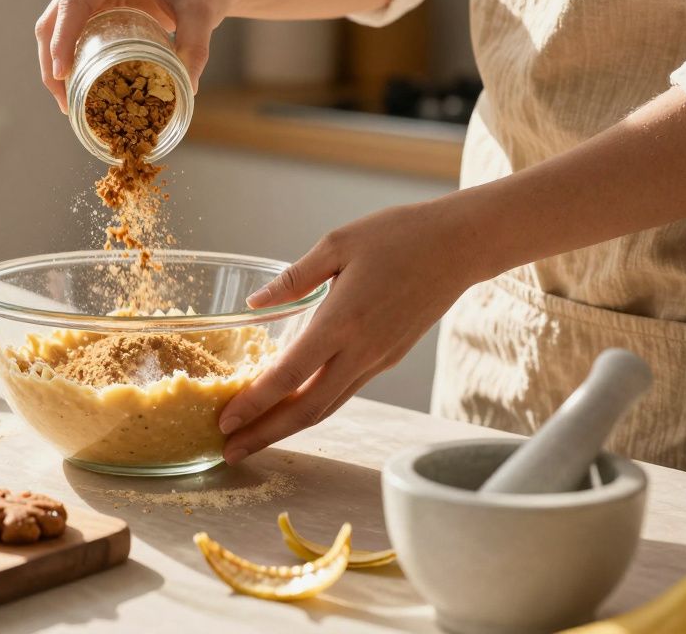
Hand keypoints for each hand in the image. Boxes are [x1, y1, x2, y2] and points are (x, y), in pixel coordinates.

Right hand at [34, 0, 236, 111]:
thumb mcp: (202, 14)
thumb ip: (195, 47)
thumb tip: (186, 89)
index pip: (76, 2)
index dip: (63, 40)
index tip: (62, 75)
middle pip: (55, 15)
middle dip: (52, 60)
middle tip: (66, 102)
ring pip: (55, 24)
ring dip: (54, 62)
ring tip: (69, 101)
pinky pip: (70, 29)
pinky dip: (67, 57)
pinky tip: (76, 86)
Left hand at [217, 200, 490, 463]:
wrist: (461, 245)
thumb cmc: (399, 234)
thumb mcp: (337, 244)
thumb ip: (293, 279)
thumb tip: (254, 303)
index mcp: (342, 321)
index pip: (289, 376)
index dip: (254, 405)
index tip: (225, 422)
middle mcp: (361, 350)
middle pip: (306, 409)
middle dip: (264, 434)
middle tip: (230, 451)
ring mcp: (378, 359)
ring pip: (327, 407)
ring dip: (287, 428)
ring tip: (253, 439)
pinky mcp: (388, 358)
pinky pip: (344, 392)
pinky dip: (314, 407)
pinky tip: (291, 408)